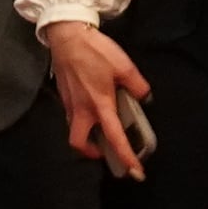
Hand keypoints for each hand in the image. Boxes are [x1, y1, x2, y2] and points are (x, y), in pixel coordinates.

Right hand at [38, 19, 152, 177]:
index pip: (114, 138)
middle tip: (108, 150)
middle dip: (93, 153)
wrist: (67, 36)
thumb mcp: (124, 66)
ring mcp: (69, 104)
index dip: (126, 157)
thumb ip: (138, 85)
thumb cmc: (95, 51)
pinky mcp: (64, 95)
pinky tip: (94, 106)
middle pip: (80, 144)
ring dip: (88, 136)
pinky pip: (73, 116)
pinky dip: (83, 120)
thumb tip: (143, 97)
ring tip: (103, 129)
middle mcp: (81, 110)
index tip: (135, 172)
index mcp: (100, 105)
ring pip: (75, 130)